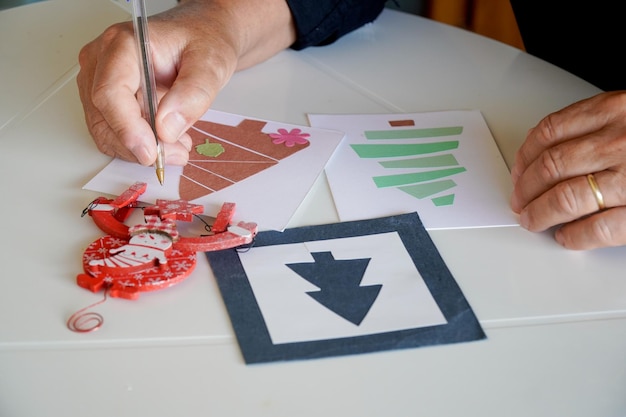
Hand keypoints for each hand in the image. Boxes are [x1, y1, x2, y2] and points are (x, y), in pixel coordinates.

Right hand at [76, 0, 294, 165]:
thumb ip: (192, 94)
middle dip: (139, 145)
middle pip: (104, 116)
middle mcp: (102, 59)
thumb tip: (166, 128)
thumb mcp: (211, 63)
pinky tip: (166, 140)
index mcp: (124, 44)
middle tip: (177, 153)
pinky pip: (111, 132)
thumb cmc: (203, 41)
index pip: (110, 92)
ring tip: (177, 146)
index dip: (128, 128)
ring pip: (105, 130)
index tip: (151, 152)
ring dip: (139, 148)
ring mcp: (98, 79)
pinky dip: (137, 145)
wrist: (201, 36)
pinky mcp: (105, 98)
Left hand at [510, 91, 625, 249]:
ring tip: (533, 220)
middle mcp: (621, 141)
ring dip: (540, 213)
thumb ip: (601, 122)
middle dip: (526, 189)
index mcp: (617, 109)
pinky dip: (574, 236)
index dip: (525, 155)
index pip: (549, 132)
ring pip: (566, 198)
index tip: (518, 169)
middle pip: (550, 167)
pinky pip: (598, 228)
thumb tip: (550, 147)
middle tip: (519, 201)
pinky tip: (566, 237)